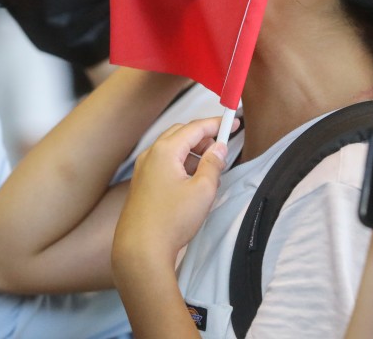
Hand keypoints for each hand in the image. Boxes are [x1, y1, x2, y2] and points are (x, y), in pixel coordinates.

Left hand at [112, 116, 237, 269]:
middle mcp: (150, 155)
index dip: (216, 124)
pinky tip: (193, 182)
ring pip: (172, 149)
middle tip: (222, 146)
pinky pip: (164, 164)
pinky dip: (181, 164)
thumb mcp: (202, 191)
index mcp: (165, 151)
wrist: (140, 250)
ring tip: (210, 169)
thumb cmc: (170, 221)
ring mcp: (143, 170)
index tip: (232, 123)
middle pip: (181, 134)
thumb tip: (219, 149)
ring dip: (192, 152)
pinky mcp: (142, 184)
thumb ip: (213, 165)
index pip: (195, 127)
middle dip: (203, 137)